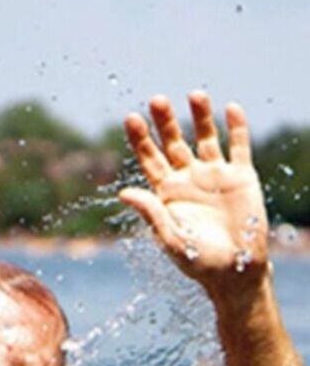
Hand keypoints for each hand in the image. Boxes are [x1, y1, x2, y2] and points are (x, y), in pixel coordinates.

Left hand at [120, 91, 267, 296]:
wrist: (236, 270)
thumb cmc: (198, 261)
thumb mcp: (171, 238)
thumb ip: (151, 214)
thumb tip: (123, 192)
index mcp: (165, 192)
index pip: (149, 158)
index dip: (140, 139)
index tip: (130, 117)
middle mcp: (188, 178)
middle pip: (173, 142)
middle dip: (165, 122)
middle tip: (156, 99)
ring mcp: (215, 175)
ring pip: (206, 138)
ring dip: (201, 117)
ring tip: (195, 94)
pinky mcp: (241, 177)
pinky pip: (239, 147)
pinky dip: (236, 128)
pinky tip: (231, 108)